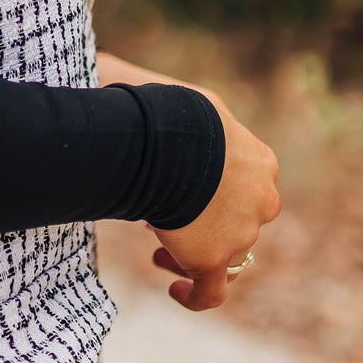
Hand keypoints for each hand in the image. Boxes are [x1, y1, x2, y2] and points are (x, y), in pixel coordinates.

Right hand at [95, 50, 281, 313]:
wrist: (170, 148)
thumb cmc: (165, 113)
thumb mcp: (169, 93)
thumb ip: (148, 87)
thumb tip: (101, 66)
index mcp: (258, 159)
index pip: (245, 182)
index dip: (210, 188)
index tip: (174, 186)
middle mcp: (261, 198)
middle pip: (239, 219)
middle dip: (205, 219)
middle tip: (165, 215)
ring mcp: (242, 233)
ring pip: (224, 253)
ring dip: (193, 251)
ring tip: (161, 248)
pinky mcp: (216, 262)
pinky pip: (212, 292)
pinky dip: (196, 295)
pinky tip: (176, 290)